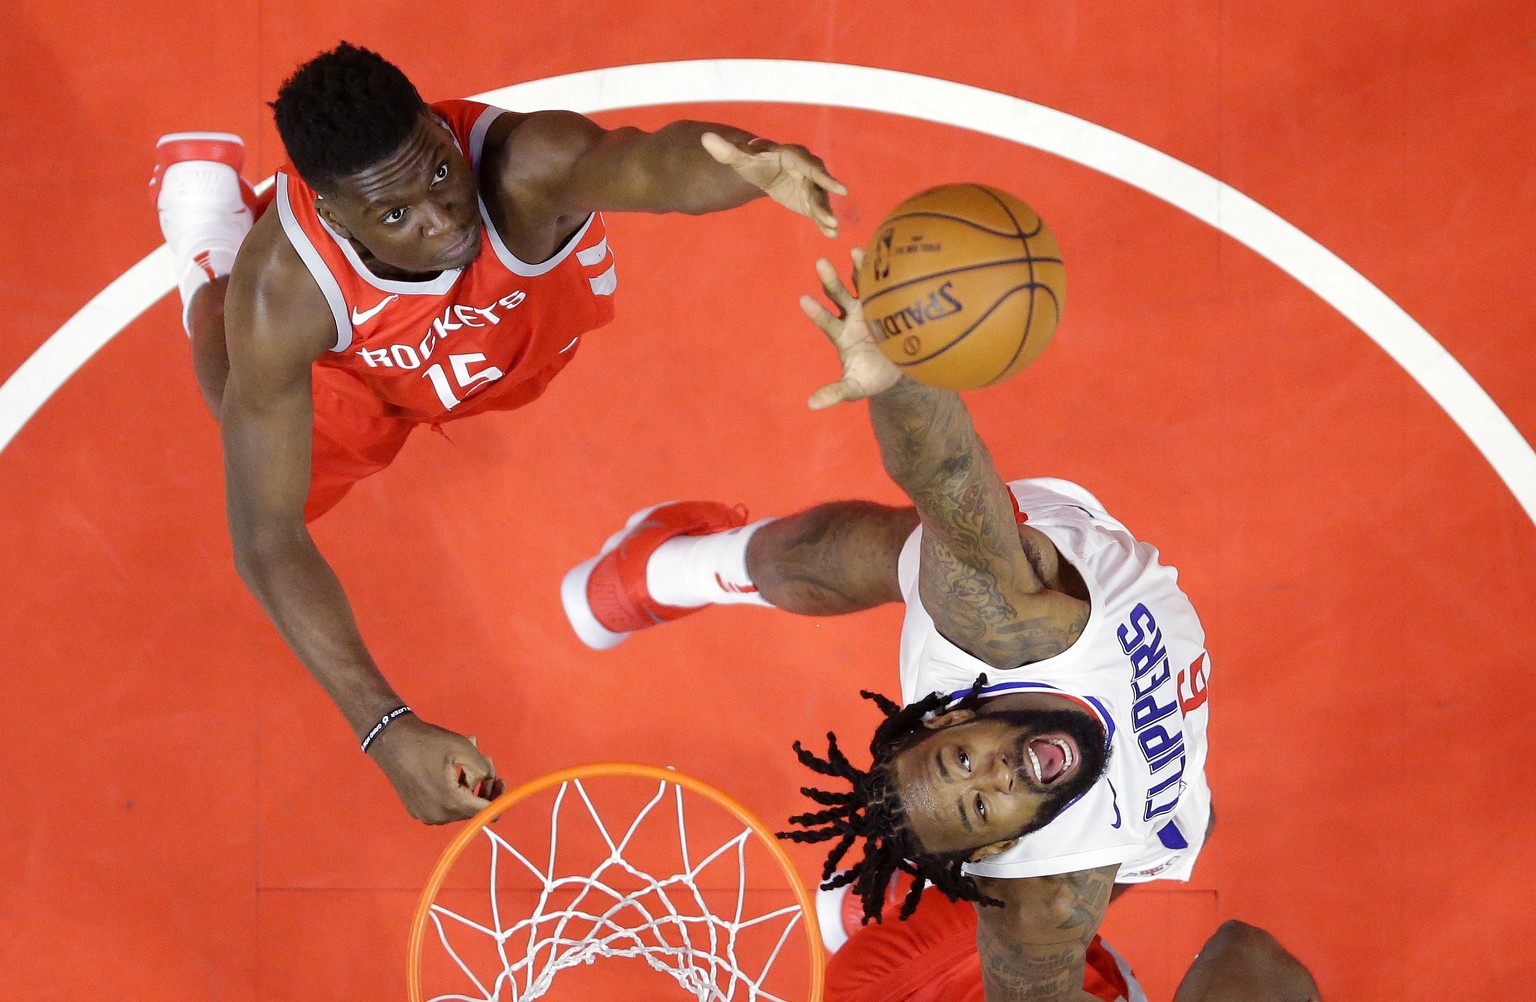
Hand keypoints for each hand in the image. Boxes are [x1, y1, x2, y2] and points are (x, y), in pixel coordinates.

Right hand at [365, 714, 505, 823]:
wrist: (390, 741)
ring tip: (469, 755)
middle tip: (484, 758)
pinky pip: (444, 803)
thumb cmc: (428, 742)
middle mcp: (439, 816)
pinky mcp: (417, 810)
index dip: (499, 798)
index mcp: (452, 803)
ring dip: (468, 782)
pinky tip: (451, 766)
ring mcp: (426, 815)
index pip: (487, 813)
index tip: (501, 781)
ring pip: (459, 804)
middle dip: (482, 784)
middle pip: (472, 807)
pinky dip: (452, 787)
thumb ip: (483, 769)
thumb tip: (487, 781)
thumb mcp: (464, 748)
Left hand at [701, 132, 845, 236]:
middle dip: (825, 202)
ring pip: (820, 199)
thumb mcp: (739, 158)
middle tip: (831, 218)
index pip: (810, 166)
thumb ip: (726, 151)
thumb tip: (705, 138)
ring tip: (832, 228)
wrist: (761, 168)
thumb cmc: (752, 160)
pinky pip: (817, 210)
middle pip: (819, 185)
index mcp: (793, 156)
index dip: (824, 177)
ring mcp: (809, 185)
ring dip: (826, 214)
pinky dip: (823, 221)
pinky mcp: (808, 199)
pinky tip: (831, 235)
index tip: (839, 189)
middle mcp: (806, 169)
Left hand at [799, 249, 901, 408]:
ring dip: (857, 267)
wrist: (899, 368)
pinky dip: (884, 268)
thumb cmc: (872, 378)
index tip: (803, 300)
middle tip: (820, 263)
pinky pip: (884, 282)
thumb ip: (835, 392)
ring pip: (860, 284)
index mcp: (841, 335)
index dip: (816, 312)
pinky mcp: (888, 300)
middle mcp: (851, 316)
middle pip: (838, 295)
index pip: (825, 321)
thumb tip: (811, 405)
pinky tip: (888, 251)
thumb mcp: (854, 387)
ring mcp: (869, 306)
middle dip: (830, 280)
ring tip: (854, 250)